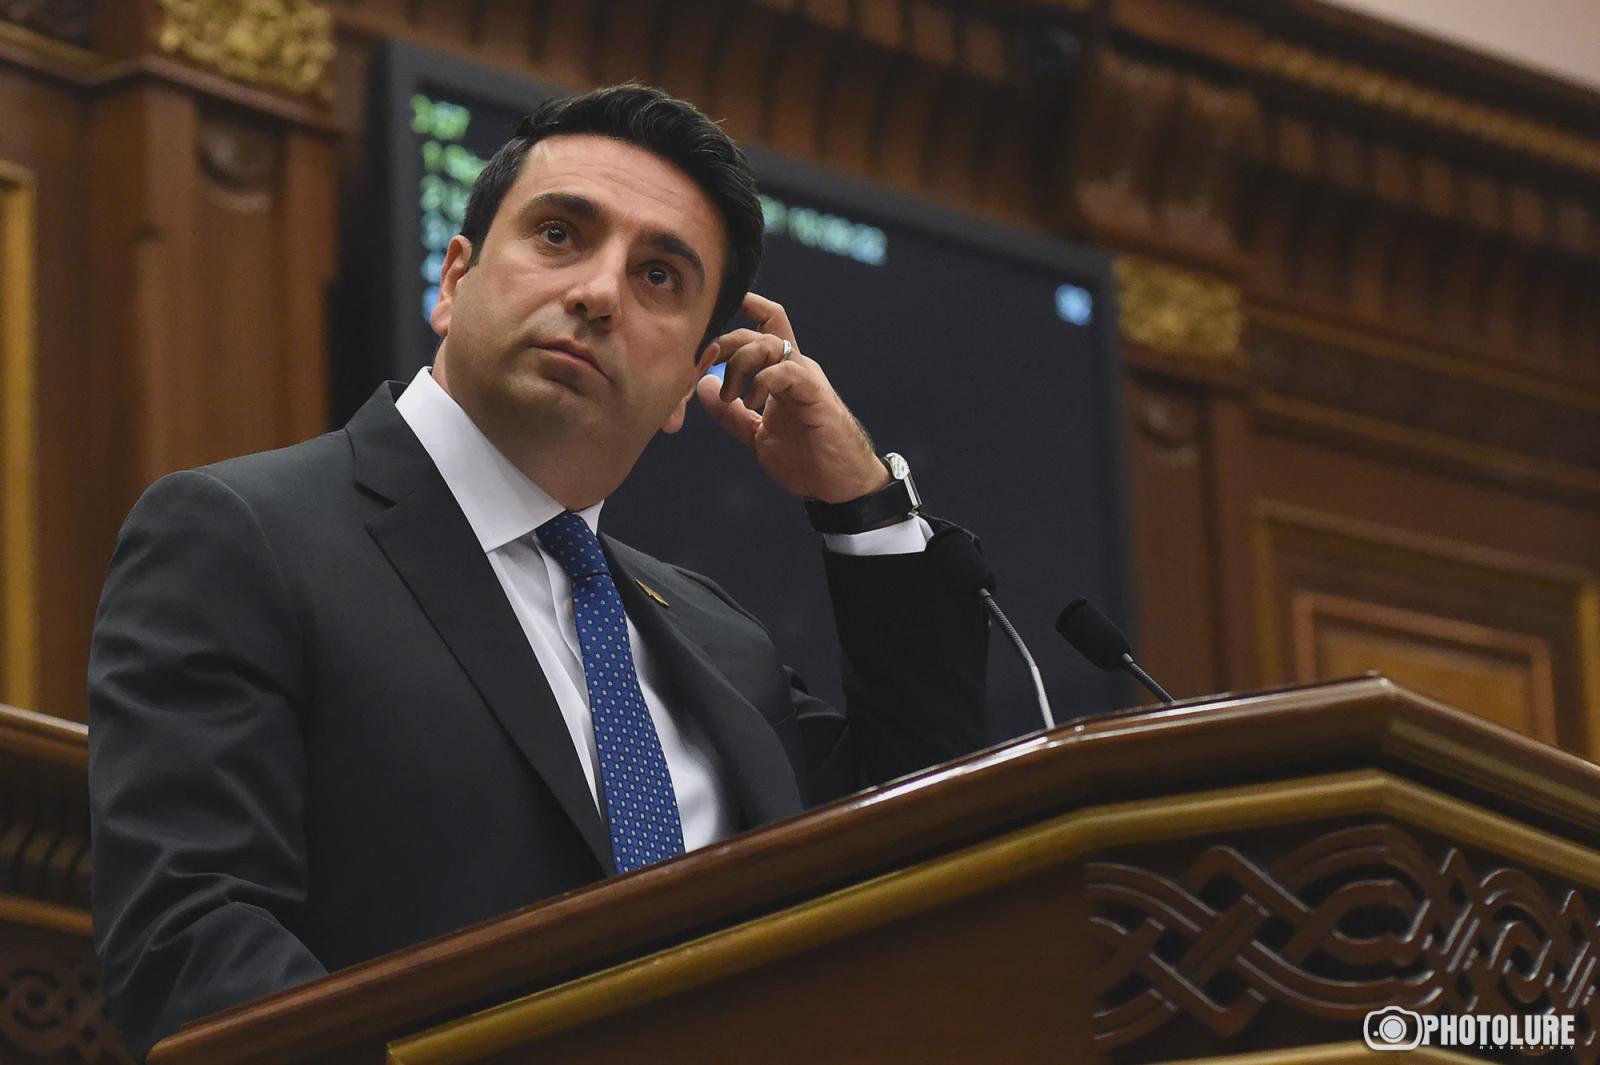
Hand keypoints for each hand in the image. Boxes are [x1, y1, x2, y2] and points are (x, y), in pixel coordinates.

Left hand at [696, 292, 889, 502]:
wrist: (839, 486)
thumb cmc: (805, 460)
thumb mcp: (756, 435)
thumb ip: (731, 413)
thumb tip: (705, 386)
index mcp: (782, 373)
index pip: (765, 325)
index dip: (741, 310)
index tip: (712, 316)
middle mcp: (795, 369)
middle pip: (759, 331)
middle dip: (726, 344)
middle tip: (707, 373)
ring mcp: (806, 379)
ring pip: (771, 344)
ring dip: (741, 362)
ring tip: (731, 395)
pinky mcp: (816, 395)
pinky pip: (787, 371)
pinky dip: (763, 380)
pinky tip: (752, 402)